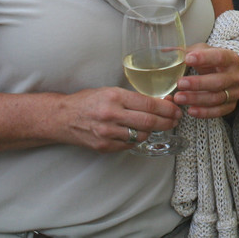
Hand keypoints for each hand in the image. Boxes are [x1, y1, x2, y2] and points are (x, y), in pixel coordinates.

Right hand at [58, 87, 181, 152]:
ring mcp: (108, 133)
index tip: (176, 109)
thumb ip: (132, 98)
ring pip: (141, 135)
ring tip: (158, 126)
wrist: (63, 118)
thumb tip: (159, 102)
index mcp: (115, 97)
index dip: (166, 108)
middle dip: (167, 122)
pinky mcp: (104, 146)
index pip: (148, 104)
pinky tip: (139, 133)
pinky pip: (130, 145)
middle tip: (175, 120)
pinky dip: (138, 139)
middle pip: (149, 122)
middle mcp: (111, 115)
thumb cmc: (88, 101)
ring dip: (153, 131)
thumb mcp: (110, 91)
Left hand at [174, 44, 238, 117]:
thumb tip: (165, 51)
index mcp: (230, 59)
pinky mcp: (231, 106)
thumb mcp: (204, 52)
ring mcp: (235, 92)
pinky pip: (218, 111)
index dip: (204, 58)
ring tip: (178, 98)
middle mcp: (235, 76)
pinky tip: (190, 110)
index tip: (187, 59)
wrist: (232, 74)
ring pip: (216, 98)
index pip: (219, 57)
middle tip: (180, 83)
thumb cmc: (214, 61)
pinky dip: (204, 112)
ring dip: (196, 99)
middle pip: (217, 82)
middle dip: (198, 84)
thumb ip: (187, 51)